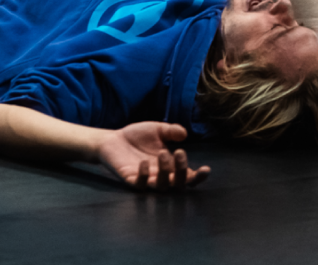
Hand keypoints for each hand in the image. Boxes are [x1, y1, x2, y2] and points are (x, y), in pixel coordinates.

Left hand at [95, 122, 210, 190]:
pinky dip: (144, 176)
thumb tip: (184, 134)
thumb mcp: (157, 129)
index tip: (206, 169)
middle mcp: (160, 176)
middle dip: (182, 171)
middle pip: (177, 185)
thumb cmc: (136, 137)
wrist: (112, 139)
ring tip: (163, 153)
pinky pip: (140, 185)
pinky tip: (144, 163)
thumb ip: (171, 131)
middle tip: (180, 153)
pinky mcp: (130, 180)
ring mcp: (146, 180)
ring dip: (166, 172)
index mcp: (170, 166)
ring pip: (162, 187)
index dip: (198, 177)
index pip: (188, 177)